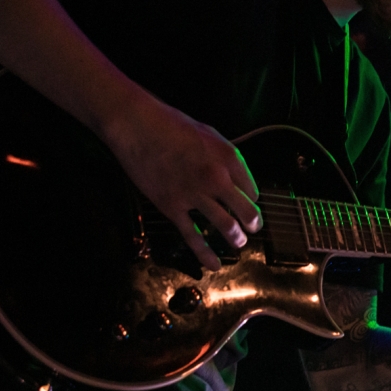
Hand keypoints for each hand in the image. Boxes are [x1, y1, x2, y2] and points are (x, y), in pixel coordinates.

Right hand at [100, 91, 260, 270]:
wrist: (138, 127)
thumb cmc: (172, 125)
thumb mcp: (210, 135)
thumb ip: (226, 158)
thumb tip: (237, 178)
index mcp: (229, 158)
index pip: (252, 189)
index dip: (250, 197)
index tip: (246, 200)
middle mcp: (217, 178)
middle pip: (246, 210)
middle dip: (252, 223)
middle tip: (253, 228)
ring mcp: (195, 195)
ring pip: (225, 225)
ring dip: (236, 238)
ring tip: (239, 243)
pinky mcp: (172, 207)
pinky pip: (193, 236)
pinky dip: (205, 254)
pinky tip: (214, 265)